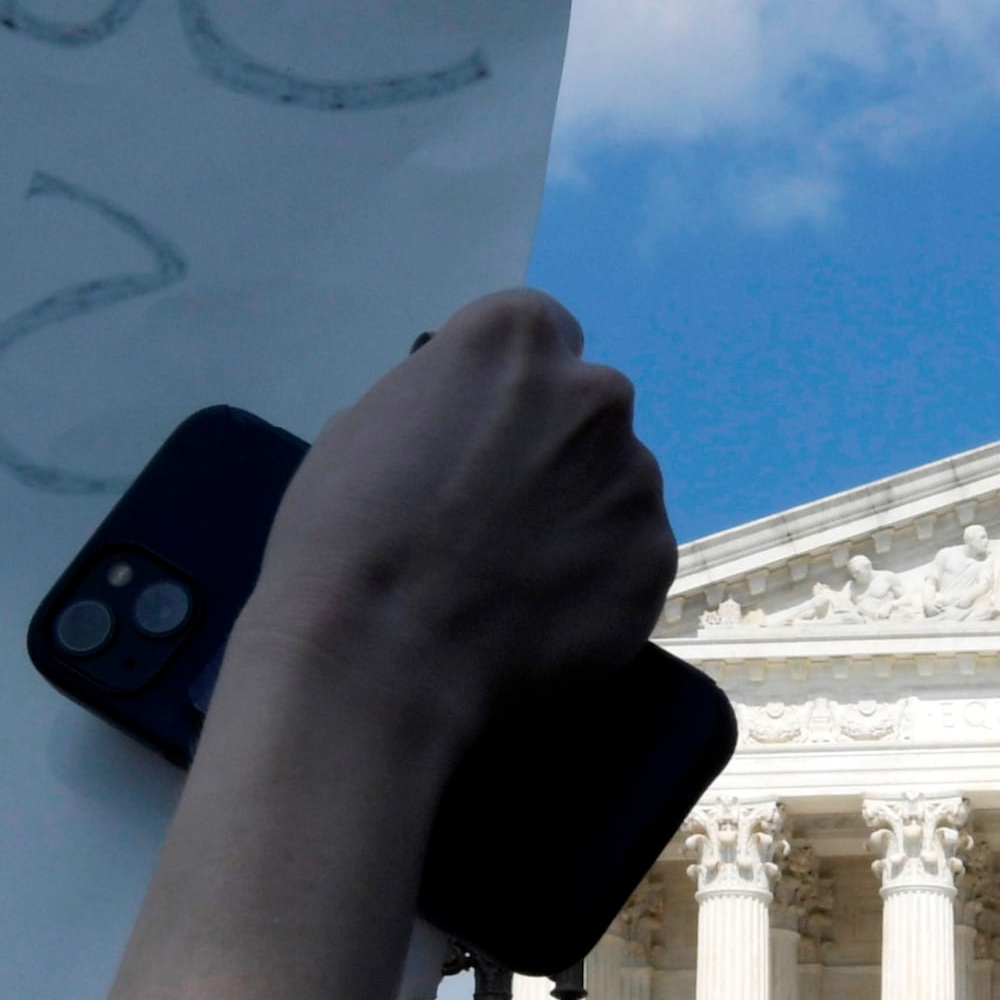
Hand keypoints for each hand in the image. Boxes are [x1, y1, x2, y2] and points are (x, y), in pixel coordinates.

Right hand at [228, 290, 675, 752]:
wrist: (379, 662)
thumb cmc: (344, 537)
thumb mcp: (364, 429)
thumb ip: (440, 404)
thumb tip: (466, 425)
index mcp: (516, 339)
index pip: (539, 337)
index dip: (508, 391)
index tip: (483, 436)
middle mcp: (595, 394)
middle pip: (586, 411)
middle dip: (553, 450)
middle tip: (498, 516)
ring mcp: (636, 479)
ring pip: (615, 486)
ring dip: (580, 517)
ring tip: (516, 579)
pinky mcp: (655, 560)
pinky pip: (629, 558)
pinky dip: (598, 581)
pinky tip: (543, 617)